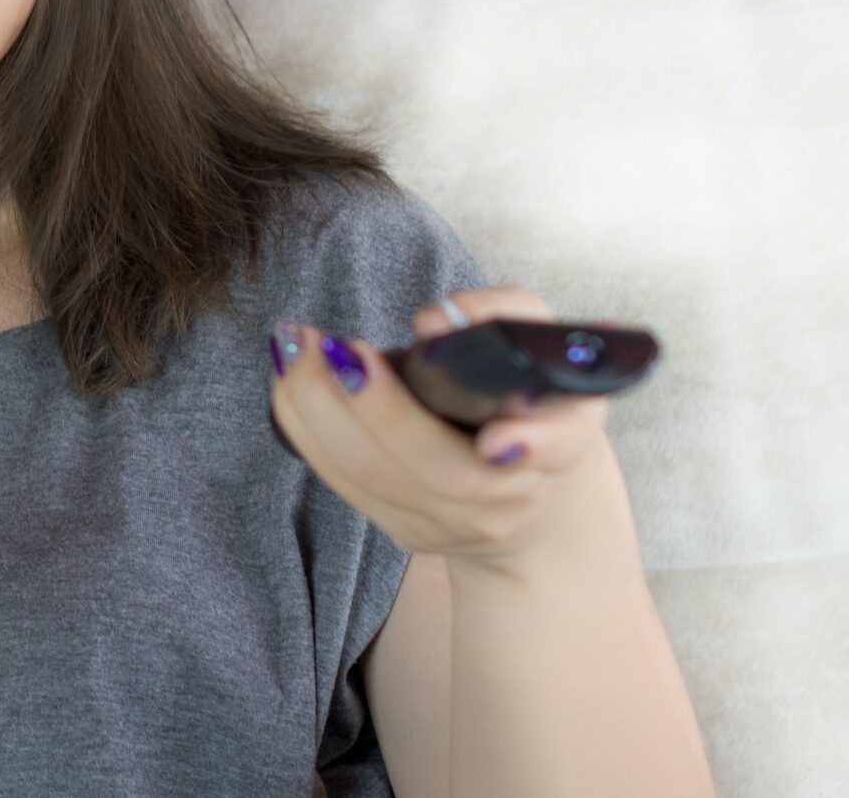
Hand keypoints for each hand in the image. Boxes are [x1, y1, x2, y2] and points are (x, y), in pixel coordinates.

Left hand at [268, 286, 616, 574]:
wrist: (537, 499)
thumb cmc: (539, 402)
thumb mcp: (550, 350)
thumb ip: (508, 317)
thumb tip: (435, 322)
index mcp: (561, 444)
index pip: (552, 447)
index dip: (529, 443)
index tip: (495, 438)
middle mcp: (508, 498)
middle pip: (439, 471)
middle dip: (378, 409)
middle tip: (330, 345)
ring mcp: (452, 525)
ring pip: (377, 479)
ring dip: (320, 411)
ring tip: (294, 348)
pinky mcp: (407, 530)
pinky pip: (347, 485)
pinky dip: (308, 430)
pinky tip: (286, 379)